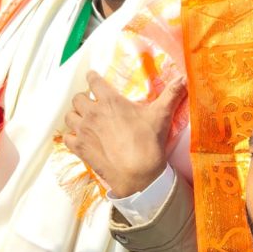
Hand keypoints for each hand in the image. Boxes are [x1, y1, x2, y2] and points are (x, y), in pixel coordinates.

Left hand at [64, 71, 186, 197]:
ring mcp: (83, 131)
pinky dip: (71, 137)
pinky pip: (67, 138)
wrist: (138, 174)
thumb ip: (172, 93)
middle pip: (78, 98)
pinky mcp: (80, 148)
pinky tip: (79, 138)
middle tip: (92, 104)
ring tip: (84, 120)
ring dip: (76, 116)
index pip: (93, 81)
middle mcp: (92, 113)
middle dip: (84, 99)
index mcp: (109, 101)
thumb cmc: (148, 142)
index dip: (92, 77)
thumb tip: (185, 77)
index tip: (93, 78)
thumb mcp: (161, 115)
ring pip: (70, 116)